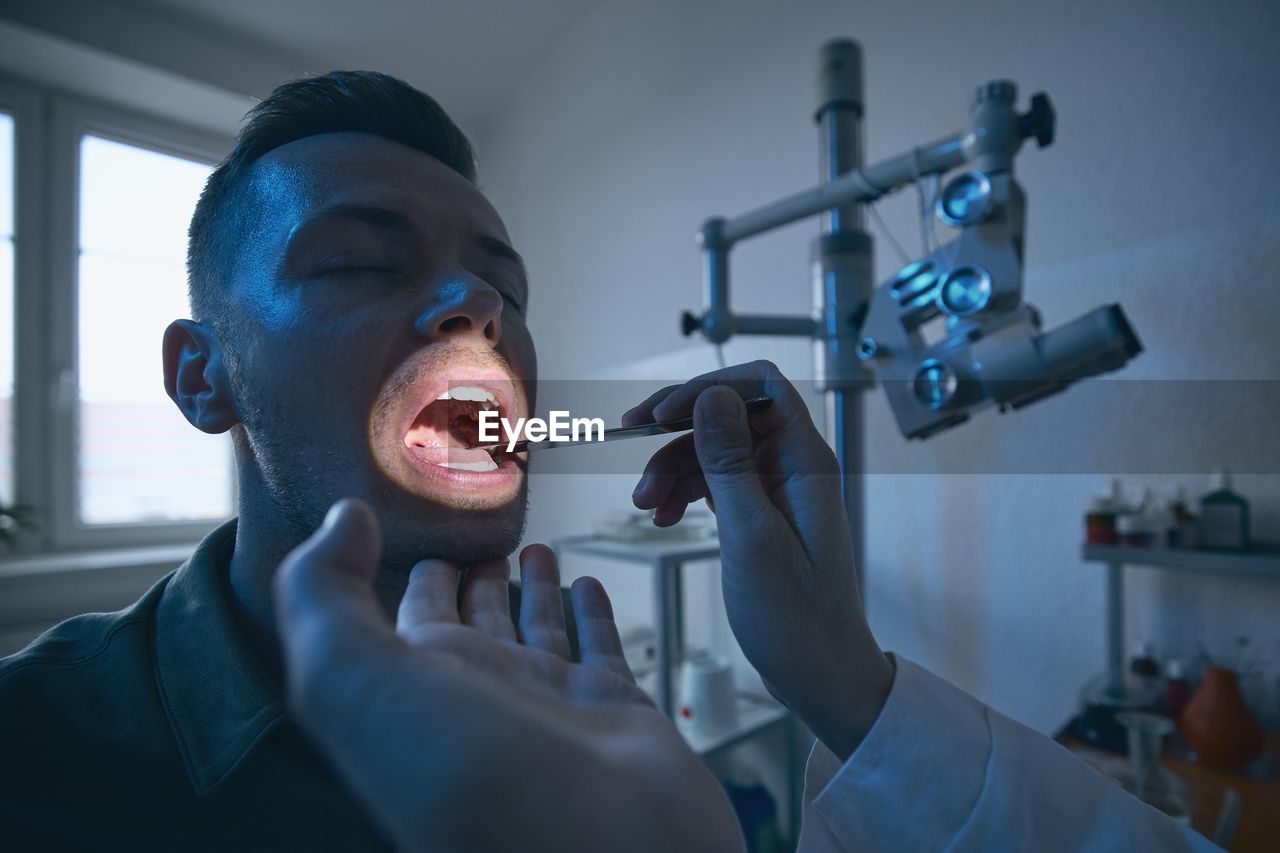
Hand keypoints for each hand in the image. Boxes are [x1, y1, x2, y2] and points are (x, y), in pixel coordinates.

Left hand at [273, 498, 742, 852]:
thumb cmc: (473, 788)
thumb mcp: (356, 682)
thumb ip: (324, 599)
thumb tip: (340, 520)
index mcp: (421, 689)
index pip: (413, 617)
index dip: (416, 578)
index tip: (423, 538)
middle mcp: (486, 698)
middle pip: (477, 622)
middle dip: (477, 579)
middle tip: (483, 539)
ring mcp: (554, 708)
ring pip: (540, 631)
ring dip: (537, 588)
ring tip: (538, 549)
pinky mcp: (617, 713)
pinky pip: (603, 649)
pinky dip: (596, 614)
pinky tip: (588, 585)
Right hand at [625, 360, 894, 759]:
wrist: (821, 674)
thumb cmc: (797, 619)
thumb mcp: (751, 537)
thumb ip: (729, 463)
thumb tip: (711, 395)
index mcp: (805, 462)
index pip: (761, 387)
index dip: (707, 388)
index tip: (661, 415)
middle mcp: (794, 466)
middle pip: (729, 414)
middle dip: (677, 429)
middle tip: (630, 440)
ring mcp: (778, 489)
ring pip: (715, 449)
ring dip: (673, 467)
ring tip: (645, 507)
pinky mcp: (761, 512)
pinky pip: (716, 481)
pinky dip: (685, 491)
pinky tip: (664, 517)